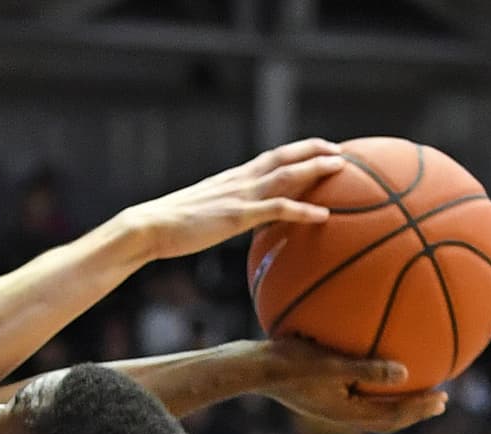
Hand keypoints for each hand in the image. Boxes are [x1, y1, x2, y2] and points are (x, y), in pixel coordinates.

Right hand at [115, 139, 344, 262]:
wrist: (148, 226)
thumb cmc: (169, 226)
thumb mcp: (200, 213)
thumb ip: (220, 212)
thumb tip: (230, 223)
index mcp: (231, 179)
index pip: (271, 157)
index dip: (297, 151)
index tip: (319, 149)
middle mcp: (239, 180)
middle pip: (284, 157)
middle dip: (315, 150)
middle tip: (342, 152)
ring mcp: (240, 196)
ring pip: (286, 175)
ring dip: (316, 169)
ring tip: (341, 167)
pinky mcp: (237, 216)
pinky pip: (277, 209)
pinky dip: (302, 209)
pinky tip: (323, 215)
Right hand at [258, 338, 447, 428]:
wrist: (250, 368)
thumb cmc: (288, 363)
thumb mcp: (330, 364)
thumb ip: (366, 368)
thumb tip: (405, 373)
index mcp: (345, 412)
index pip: (390, 416)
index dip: (418, 410)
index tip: (443, 399)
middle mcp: (339, 413)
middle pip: (385, 419)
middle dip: (413, 411)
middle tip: (439, 401)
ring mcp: (329, 405)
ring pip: (371, 409)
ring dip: (395, 401)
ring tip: (413, 387)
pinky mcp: (319, 394)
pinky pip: (357, 394)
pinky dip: (375, 387)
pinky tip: (373, 365)